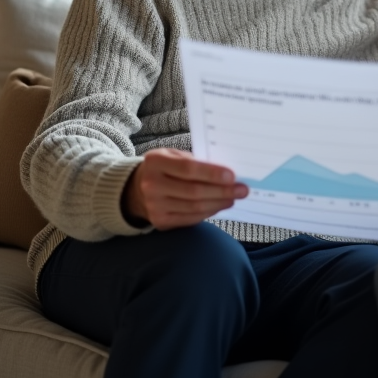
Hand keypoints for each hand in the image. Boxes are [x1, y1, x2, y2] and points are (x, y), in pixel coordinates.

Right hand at [122, 148, 247, 229]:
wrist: (135, 189)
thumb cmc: (162, 168)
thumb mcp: (172, 155)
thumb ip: (195, 161)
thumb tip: (226, 173)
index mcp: (155, 162)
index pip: (188, 169)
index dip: (212, 173)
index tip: (232, 176)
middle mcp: (152, 185)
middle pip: (194, 191)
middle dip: (222, 191)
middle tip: (242, 190)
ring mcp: (154, 206)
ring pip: (195, 207)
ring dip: (219, 203)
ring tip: (233, 198)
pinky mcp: (160, 222)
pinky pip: (190, 219)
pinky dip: (208, 212)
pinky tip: (219, 206)